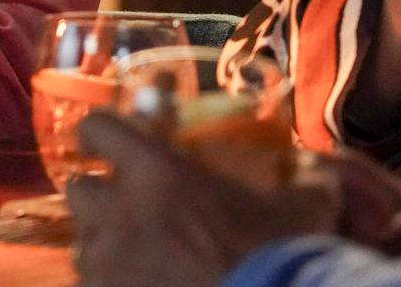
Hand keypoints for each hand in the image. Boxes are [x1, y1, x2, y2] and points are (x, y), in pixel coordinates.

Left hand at [66, 111, 338, 286]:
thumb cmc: (279, 253)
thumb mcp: (302, 208)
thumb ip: (305, 182)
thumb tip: (323, 171)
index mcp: (155, 173)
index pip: (97, 129)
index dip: (99, 132)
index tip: (108, 139)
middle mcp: (118, 214)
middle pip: (77, 191)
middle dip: (97, 197)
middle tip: (125, 207)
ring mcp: (108, 266)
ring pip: (83, 247)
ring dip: (103, 247)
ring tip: (133, 258)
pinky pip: (95, 286)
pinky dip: (112, 284)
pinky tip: (140, 285)